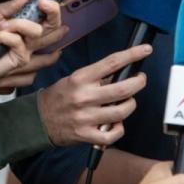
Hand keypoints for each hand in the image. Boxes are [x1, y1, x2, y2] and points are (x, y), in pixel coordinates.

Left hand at [0, 0, 65, 93]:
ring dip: (17, 25)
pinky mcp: (22, 59)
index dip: (63, 3)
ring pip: (37, 31)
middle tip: (43, 3)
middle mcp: (30, 37)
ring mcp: (28, 49)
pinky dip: (6, 37)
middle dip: (53, 10)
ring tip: (1, 28)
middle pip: (55, 23)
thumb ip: (14, 4)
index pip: (49, 14)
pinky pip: (20, 42)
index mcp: (25, 24)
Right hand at [36, 44, 151, 146]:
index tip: (146, 49)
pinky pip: (112, 134)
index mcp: (81, 78)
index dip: (133, 54)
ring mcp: (86, 117)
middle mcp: (84, 96)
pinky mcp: (86, 134)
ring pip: (122, 111)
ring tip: (128, 101)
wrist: (38, 120)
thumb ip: (97, 77)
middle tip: (139, 80)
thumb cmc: (59, 97)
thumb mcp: (75, 79)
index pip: (112, 62)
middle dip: (138, 82)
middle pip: (123, 88)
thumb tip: (122, 72)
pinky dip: (119, 129)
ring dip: (130, 105)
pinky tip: (117, 124)